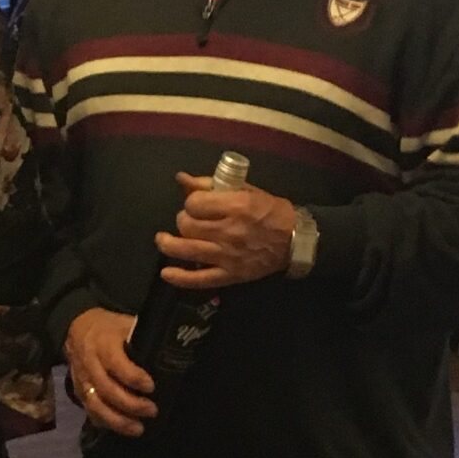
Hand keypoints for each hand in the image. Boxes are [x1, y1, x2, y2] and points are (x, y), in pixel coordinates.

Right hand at [64, 307, 155, 435]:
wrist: (76, 329)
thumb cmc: (108, 327)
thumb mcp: (125, 323)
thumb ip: (142, 337)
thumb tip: (171, 349)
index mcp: (103, 344)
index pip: (117, 364)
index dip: (134, 378)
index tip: (151, 387)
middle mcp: (90, 364)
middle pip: (107, 389)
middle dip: (131, 404)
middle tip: (152, 410)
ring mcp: (82, 381)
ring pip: (96, 405)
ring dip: (118, 421)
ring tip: (139, 429)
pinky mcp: (79, 392)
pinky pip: (90, 412)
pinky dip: (106, 423)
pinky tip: (122, 429)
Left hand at [153, 171, 297, 290]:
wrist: (295, 240)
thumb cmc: (271, 211)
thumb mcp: (245, 190)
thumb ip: (210, 184)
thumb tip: (181, 178)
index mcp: (235, 206)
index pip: (195, 203)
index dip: (191, 202)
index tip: (196, 204)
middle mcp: (229, 231)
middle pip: (188, 226)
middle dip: (183, 220)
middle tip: (190, 221)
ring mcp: (228, 256)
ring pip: (187, 250)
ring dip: (169, 245)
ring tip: (163, 240)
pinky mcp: (230, 275)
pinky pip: (200, 279)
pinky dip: (180, 278)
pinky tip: (167, 273)